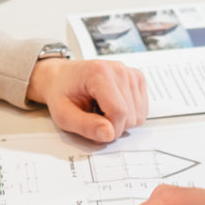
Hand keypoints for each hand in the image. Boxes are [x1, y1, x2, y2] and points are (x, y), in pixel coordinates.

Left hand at [28, 58, 149, 143]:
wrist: (62, 77)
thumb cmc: (62, 93)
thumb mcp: (64, 114)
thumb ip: (86, 126)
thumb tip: (109, 134)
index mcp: (98, 73)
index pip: (119, 112)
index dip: (109, 130)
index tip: (95, 130)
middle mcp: (118, 69)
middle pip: (131, 116)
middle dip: (114, 126)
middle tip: (94, 117)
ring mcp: (130, 73)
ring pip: (139, 115)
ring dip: (121, 121)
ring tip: (102, 110)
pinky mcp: (137, 79)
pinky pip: (143, 110)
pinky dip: (129, 114)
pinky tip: (112, 106)